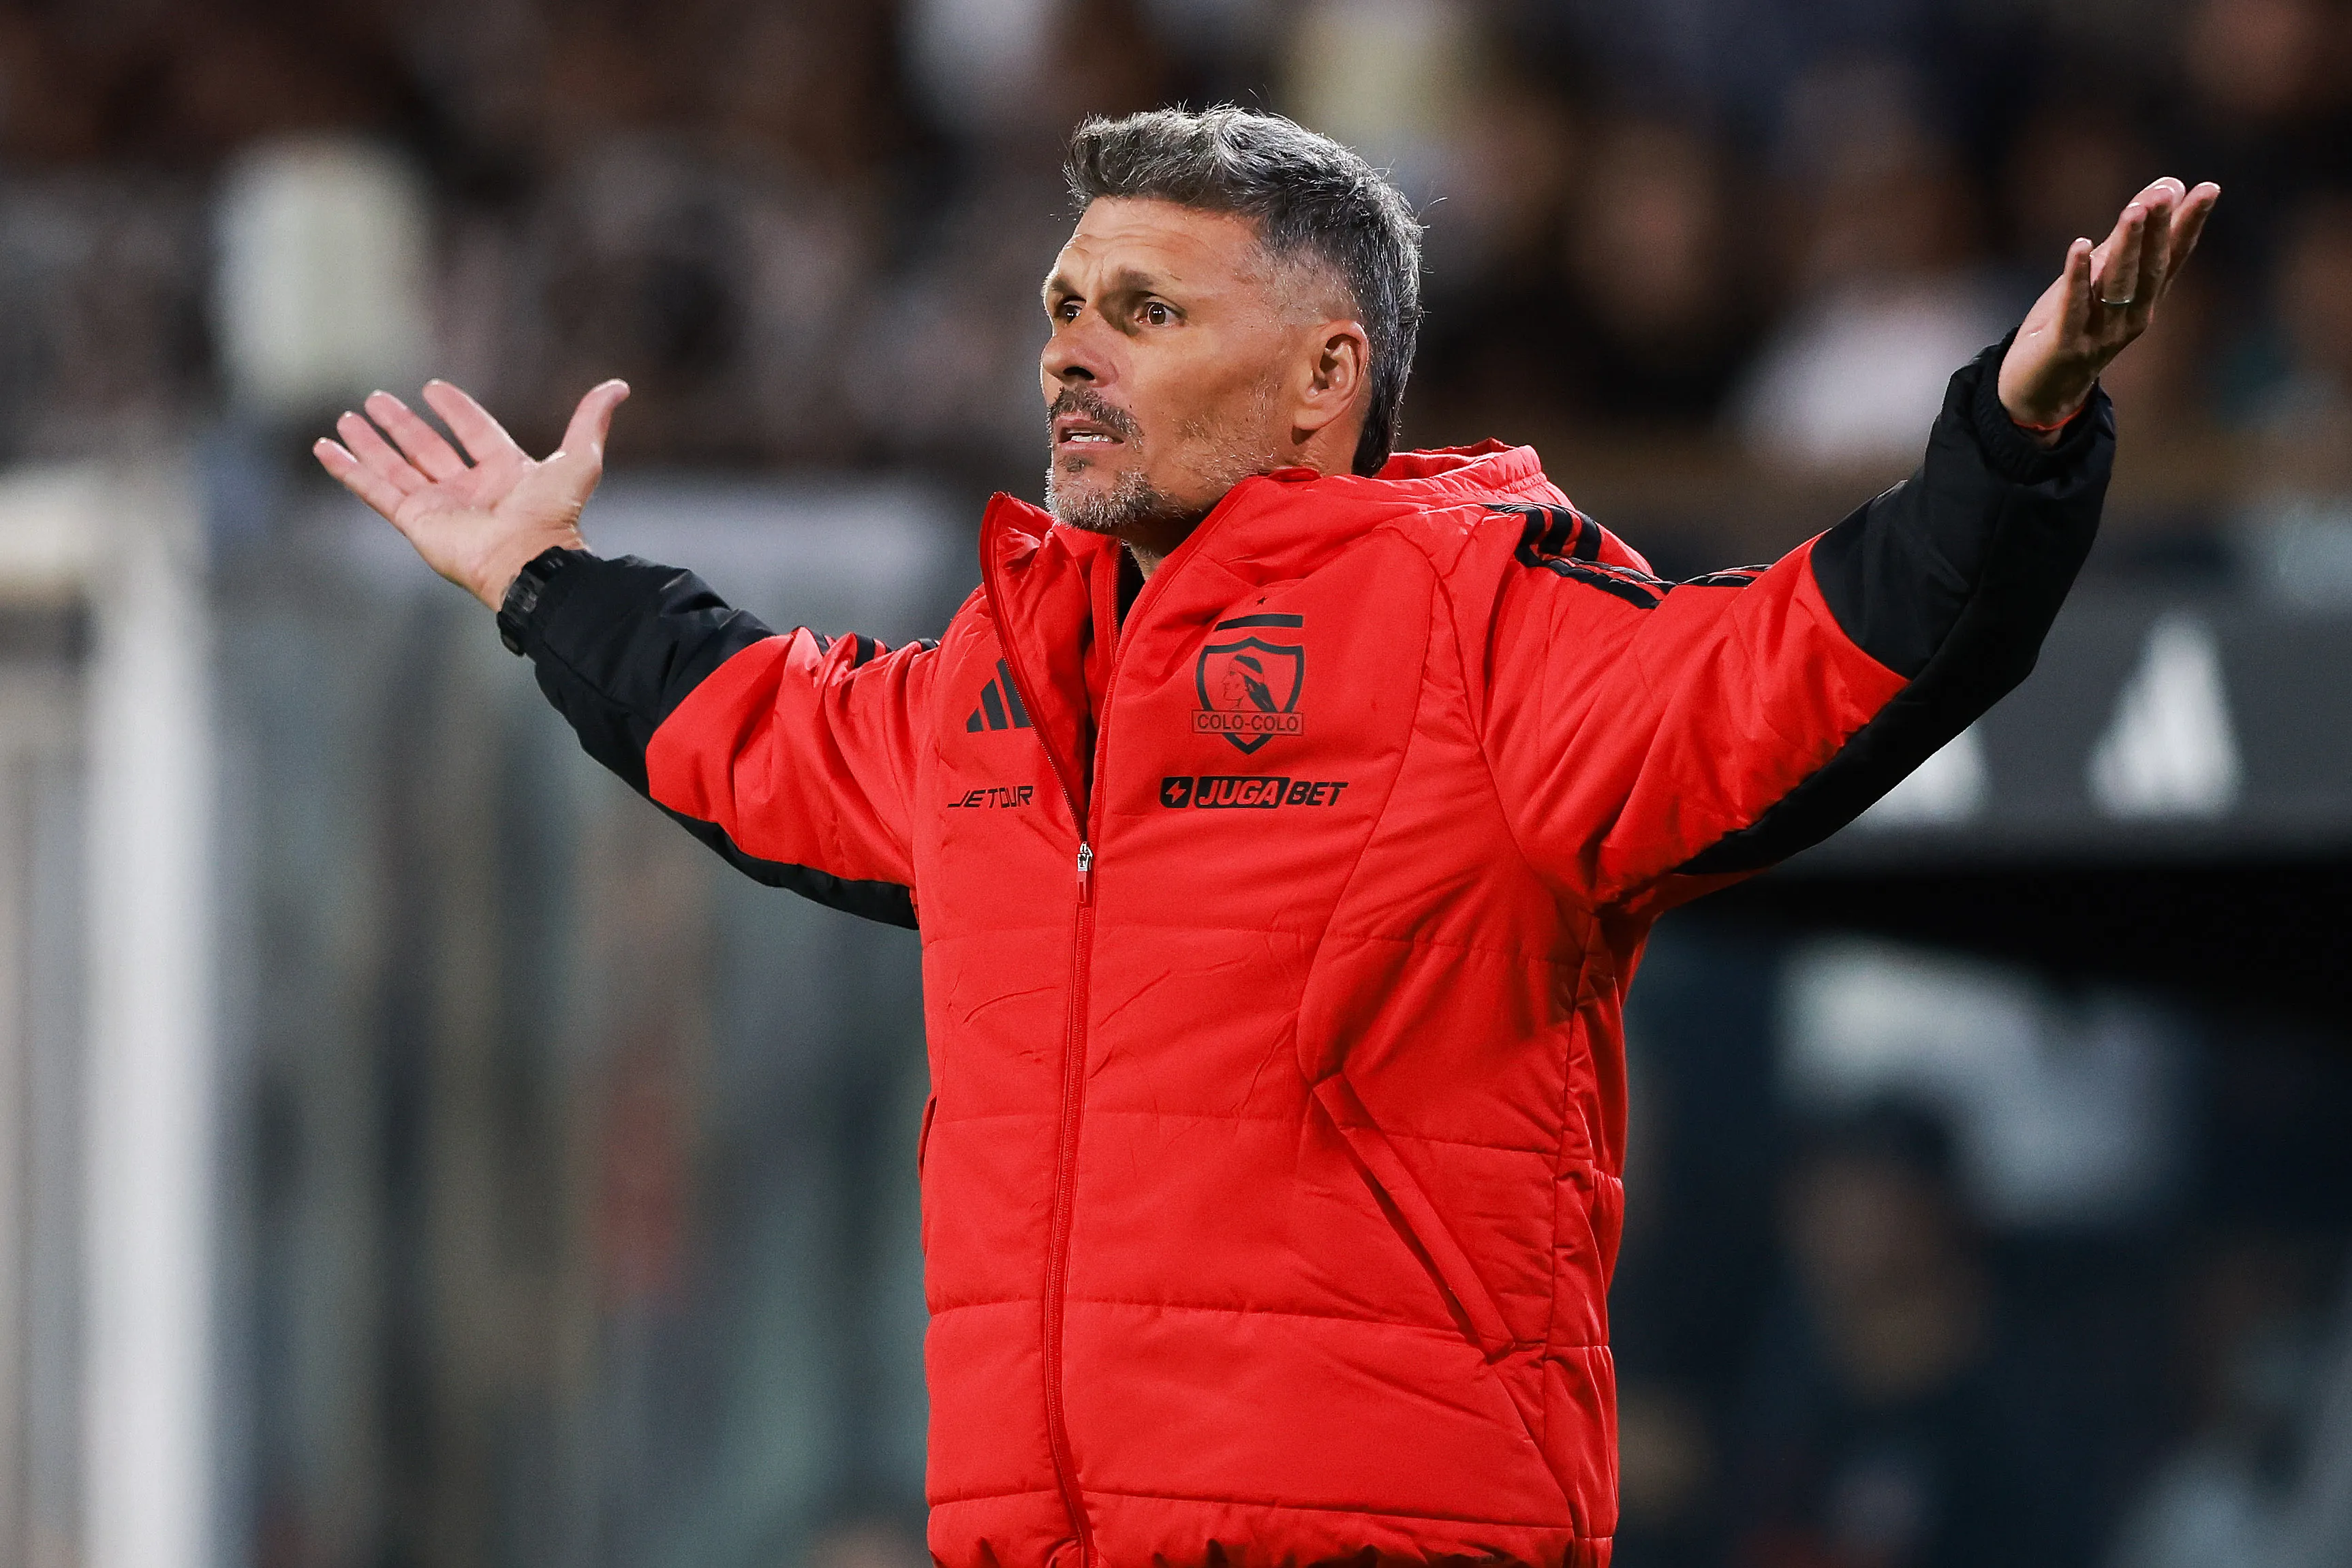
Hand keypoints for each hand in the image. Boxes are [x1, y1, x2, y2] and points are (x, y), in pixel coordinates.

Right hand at [313, 379, 630, 610]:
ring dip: (371, 442)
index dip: (456, 411)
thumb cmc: (553, 515)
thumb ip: (591, 421)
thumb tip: (619, 386)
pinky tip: (326, 447)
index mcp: (504, 474)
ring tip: (347, 416)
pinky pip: (373, 489)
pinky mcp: (413, 520)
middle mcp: (469, 489)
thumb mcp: (578, 460)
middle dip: (401, 425)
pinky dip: (348, 469)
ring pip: (395, 466)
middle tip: (376, 399)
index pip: (474, 432)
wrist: (528, 559)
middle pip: (427, 448)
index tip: (434, 388)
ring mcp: (438, 505)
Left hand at [1997, 178, 2218, 442]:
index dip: (2190, 224)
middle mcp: (2132, 317)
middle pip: (2150, 269)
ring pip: (2117, 285)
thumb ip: (2129, 237)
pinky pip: (2074, 307)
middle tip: (2165, 193)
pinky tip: (2079, 246)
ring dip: (2126, 247)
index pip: (2172, 257)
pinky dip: (2077, 276)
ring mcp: (2102, 334)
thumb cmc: (2073, 326)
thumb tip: (2166, 186)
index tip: (2208, 188)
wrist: (2038, 393)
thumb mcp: (2100, 278)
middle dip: (2160, 230)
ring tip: (2133, 210)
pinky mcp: (2067, 345)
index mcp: (2144, 300)